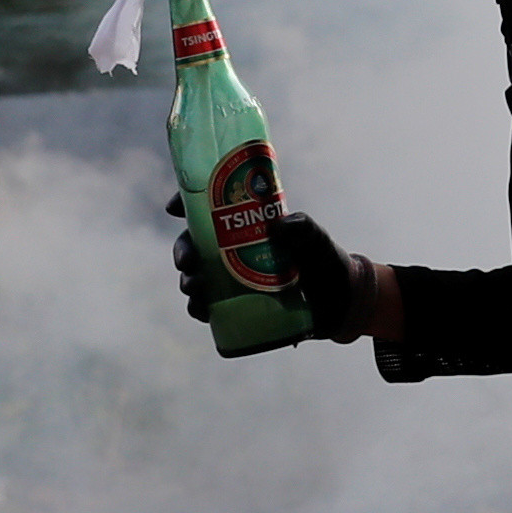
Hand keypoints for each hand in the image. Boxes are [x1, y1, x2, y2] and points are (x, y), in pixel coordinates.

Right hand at [163, 198, 395, 340]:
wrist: (339, 303)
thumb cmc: (326, 262)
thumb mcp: (317, 240)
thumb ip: (304, 228)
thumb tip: (280, 225)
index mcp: (247, 226)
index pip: (210, 208)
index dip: (186, 203)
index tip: (172, 207)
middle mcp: (234, 250)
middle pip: (195, 244)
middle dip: (182, 250)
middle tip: (187, 262)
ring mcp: (234, 278)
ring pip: (198, 275)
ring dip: (188, 281)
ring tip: (194, 288)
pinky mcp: (237, 305)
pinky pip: (209, 306)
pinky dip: (199, 308)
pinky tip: (200, 309)